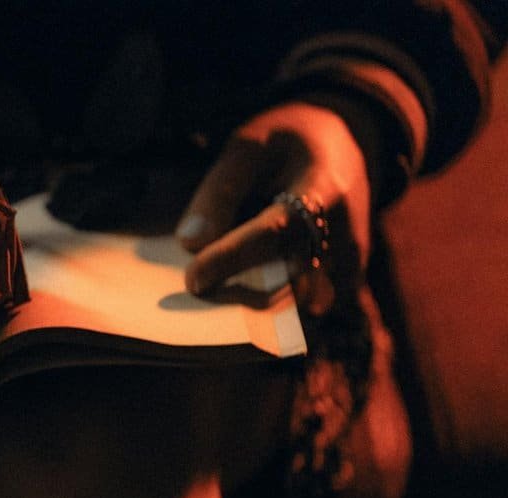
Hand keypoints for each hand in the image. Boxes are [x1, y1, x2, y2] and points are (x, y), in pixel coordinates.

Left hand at [177, 102, 371, 315]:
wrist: (344, 141)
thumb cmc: (286, 142)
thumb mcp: (247, 146)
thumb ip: (219, 192)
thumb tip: (191, 243)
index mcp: (320, 189)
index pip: (274, 233)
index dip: (231, 259)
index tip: (193, 280)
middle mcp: (344, 231)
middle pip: (293, 281)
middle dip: (244, 297)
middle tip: (203, 296)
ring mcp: (350, 259)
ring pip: (303, 305)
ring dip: (261, 308)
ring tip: (222, 299)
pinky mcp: (348, 278)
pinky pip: (311, 308)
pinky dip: (278, 311)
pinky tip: (245, 299)